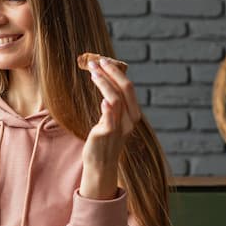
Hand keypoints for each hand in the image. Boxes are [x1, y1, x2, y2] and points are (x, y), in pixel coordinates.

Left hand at [80, 58, 141, 199]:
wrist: (100, 165)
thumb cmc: (104, 140)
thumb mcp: (112, 120)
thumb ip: (113, 104)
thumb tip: (106, 81)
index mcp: (132, 115)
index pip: (128, 88)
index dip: (116, 72)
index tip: (104, 61)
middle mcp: (129, 120)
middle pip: (125, 89)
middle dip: (111, 72)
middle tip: (97, 61)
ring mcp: (119, 127)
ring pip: (116, 98)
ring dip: (104, 82)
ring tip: (92, 72)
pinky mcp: (107, 133)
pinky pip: (110, 117)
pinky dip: (108, 106)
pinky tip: (102, 98)